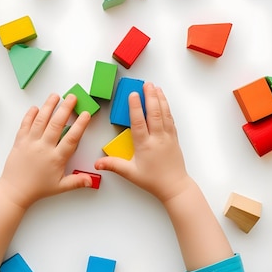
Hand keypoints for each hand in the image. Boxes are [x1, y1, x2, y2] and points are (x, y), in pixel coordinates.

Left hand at [0, 93, 91, 208]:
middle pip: (56, 124)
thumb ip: (77, 181)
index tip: (86, 114)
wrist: (15, 190)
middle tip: (72, 97)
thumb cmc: (38, 188)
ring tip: (56, 96)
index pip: (71, 138)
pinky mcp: (19, 141)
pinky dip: (30, 115)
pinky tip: (36, 107)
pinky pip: (25, 124)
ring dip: (48, 106)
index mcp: (56, 158)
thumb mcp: (60, 187)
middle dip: (65, 108)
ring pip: (41, 120)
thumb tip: (92, 180)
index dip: (80, 125)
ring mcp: (30, 143)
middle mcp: (43, 148)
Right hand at [95, 83, 191, 202]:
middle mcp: (157, 138)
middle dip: (150, 97)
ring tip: (155, 87)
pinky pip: (170, 119)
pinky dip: (167, 108)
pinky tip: (164, 101)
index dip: (135, 107)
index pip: (138, 122)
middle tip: (146, 84)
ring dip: (160, 99)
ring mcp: (167, 137)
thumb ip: (113, 165)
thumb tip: (97, 163)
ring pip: (164, 114)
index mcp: (144, 145)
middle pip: (154, 113)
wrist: (174, 186)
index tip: (133, 94)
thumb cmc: (152, 180)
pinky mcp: (174, 138)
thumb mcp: (130, 173)